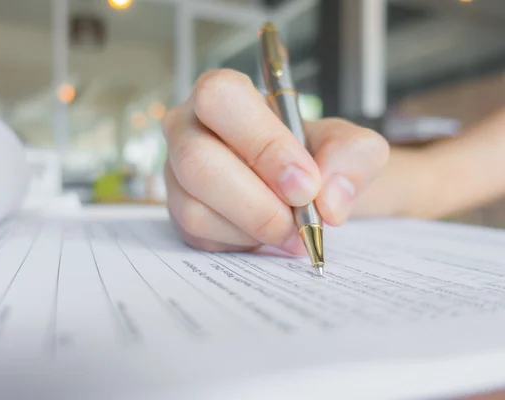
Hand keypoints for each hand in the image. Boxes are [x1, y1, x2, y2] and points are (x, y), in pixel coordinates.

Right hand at [162, 69, 388, 254]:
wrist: (301, 187)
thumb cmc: (314, 155)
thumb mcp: (351, 146)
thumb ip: (352, 158)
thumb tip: (327, 202)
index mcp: (222, 94)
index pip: (223, 100)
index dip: (263, 144)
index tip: (305, 185)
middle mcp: (187, 129)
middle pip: (198, 162)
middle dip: (256, 203)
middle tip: (299, 223)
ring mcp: (176, 174)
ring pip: (195, 209)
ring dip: (253, 229)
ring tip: (291, 232)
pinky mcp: (179, 212)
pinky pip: (200, 237)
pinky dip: (242, 243)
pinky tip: (266, 234)